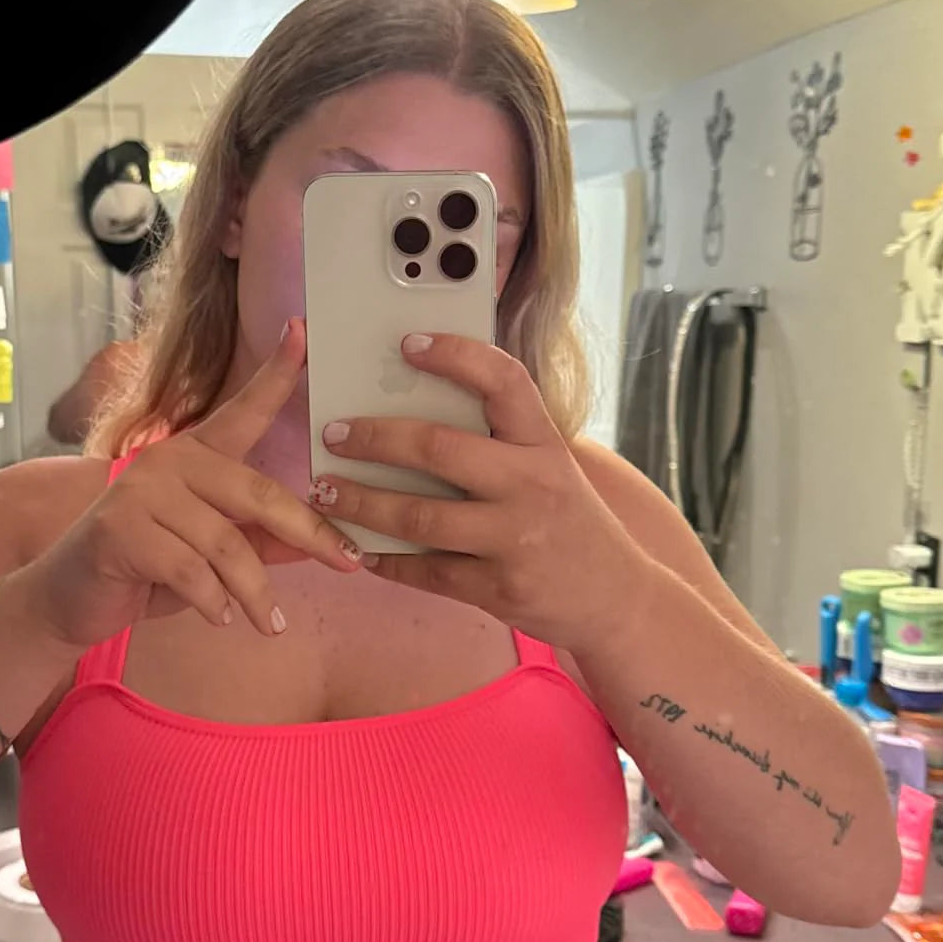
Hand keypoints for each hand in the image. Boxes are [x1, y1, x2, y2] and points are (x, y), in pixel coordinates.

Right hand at [24, 320, 360, 648]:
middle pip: (257, 493)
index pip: (242, 410)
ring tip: (270, 625)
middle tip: (347, 563)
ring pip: (226, 544)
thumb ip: (261, 542)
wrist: (70, 597)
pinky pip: (191, 571)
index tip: (302, 330)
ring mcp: (141, 492)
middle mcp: (169, 461)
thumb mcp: (214, 556)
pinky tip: (219, 619)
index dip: (274, 373)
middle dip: (310, 533)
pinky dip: (213, 602)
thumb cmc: (148, 571)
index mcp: (196, 455)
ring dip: (255, 592)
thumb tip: (321, 543)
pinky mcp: (121, 530)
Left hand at [308, 333, 648, 655]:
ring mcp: (514, 540)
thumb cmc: (569, 522)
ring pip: (419, 518)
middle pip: (439, 450)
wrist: (616, 598)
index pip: (503, 382)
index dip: (455, 356)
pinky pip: (427, 572)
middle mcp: (531, 486)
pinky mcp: (498, 589)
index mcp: (545, 445)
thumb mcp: (552, 469)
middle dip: (375, 439)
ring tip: (326, 493)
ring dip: (362, 504)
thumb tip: (414, 411)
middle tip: (333, 433)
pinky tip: (361, 549)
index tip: (408, 343)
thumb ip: (501, 443)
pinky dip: (387, 561)